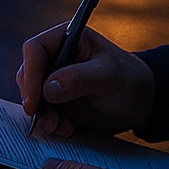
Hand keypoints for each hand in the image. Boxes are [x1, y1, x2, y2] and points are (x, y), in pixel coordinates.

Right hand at [17, 24, 154, 136]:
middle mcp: (55, 58)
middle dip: (34, 100)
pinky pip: (43, 113)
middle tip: (47, 121)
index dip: (31, 74)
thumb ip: (79, 79)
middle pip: (28, 75)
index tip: (34, 101)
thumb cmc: (128, 79)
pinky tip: (67, 130)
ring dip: (42, 115)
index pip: (35, 50)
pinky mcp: (56, 101)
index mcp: (66, 38)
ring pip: (32, 97)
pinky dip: (50, 124)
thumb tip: (47, 89)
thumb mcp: (108, 76)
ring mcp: (54, 81)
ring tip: (61, 128)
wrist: (140, 102)